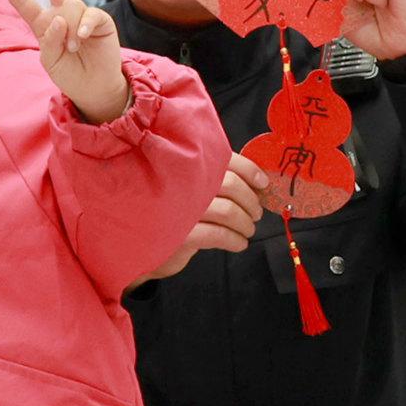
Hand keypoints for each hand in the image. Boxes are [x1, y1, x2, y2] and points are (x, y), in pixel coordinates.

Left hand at [0, 0, 129, 123]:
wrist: (94, 88)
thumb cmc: (69, 74)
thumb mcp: (49, 60)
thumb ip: (49, 39)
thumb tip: (59, 17)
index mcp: (44, 24)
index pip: (25, 3)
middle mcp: (62, 14)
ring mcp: (81, 15)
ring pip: (70, 5)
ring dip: (68, 28)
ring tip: (73, 48)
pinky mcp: (100, 20)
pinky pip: (89, 14)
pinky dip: (82, 27)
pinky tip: (81, 39)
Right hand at [141, 150, 265, 282]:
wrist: (143, 246)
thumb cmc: (173, 215)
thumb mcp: (192, 192)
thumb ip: (215, 180)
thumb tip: (257, 183)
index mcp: (189, 167)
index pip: (227, 160)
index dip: (251, 171)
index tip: (263, 184)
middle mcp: (184, 183)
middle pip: (232, 186)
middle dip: (251, 202)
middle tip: (255, 213)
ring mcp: (182, 208)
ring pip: (229, 212)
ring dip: (246, 223)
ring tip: (247, 230)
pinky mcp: (181, 234)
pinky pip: (219, 234)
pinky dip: (235, 240)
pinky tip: (239, 243)